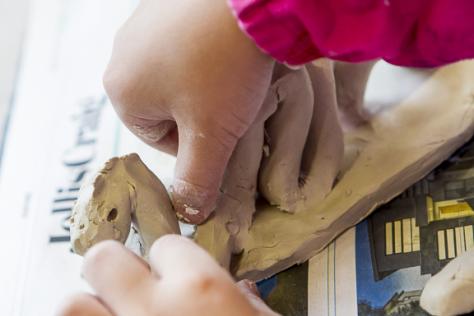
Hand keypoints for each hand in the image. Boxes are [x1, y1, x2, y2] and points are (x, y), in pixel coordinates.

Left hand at [57, 235, 278, 315]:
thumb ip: (247, 302)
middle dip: (115, 266)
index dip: (171, 259)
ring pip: (74, 303)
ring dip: (90, 304)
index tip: (175, 270)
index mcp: (201, 290)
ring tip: (112, 310)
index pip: (168, 245)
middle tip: (129, 283)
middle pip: (106, 258)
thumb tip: (240, 291)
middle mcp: (153, 310)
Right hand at [103, 0, 273, 222]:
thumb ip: (197, 180)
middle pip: (168, 108)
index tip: (223, 128)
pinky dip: (207, 54)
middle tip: (232, 102)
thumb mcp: (212, 135)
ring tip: (234, 75)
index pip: (161, 139)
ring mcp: (143, 25)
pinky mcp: (166, 5)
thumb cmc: (223, 69)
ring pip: (179, 77)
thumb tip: (190, 215)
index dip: (198, 142)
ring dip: (206, 84)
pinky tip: (229, 50)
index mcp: (122, 90)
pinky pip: (185, 46)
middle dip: (201, 113)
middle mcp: (122, 55)